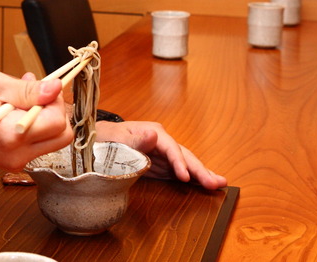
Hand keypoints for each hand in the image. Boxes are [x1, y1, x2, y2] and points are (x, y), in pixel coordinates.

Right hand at [0, 70, 73, 170]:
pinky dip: (34, 128)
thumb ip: (28, 89)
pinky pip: (36, 145)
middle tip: (39, 95)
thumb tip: (55, 88)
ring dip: (45, 120)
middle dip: (56, 112)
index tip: (45, 88)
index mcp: (12, 135)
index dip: (56, 101)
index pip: (58, 122)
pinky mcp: (12, 163)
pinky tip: (16, 112)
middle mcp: (17, 155)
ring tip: (23, 101)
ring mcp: (15, 162)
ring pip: (52, 142)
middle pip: (62, 137)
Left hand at [95, 120, 226, 189]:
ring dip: (203, 174)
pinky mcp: (162, 164)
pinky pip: (180, 171)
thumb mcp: (116, 138)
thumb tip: (154, 134)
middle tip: (217, 182)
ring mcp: (164, 153)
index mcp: (153, 132)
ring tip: (220, 183)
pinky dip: (194, 178)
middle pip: (184, 155)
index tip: (186, 176)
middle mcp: (162, 141)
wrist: (97, 140)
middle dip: (200, 169)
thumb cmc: (105, 138)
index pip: (171, 147)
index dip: (179, 162)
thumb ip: (135, 139)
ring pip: (187, 163)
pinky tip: (207, 184)